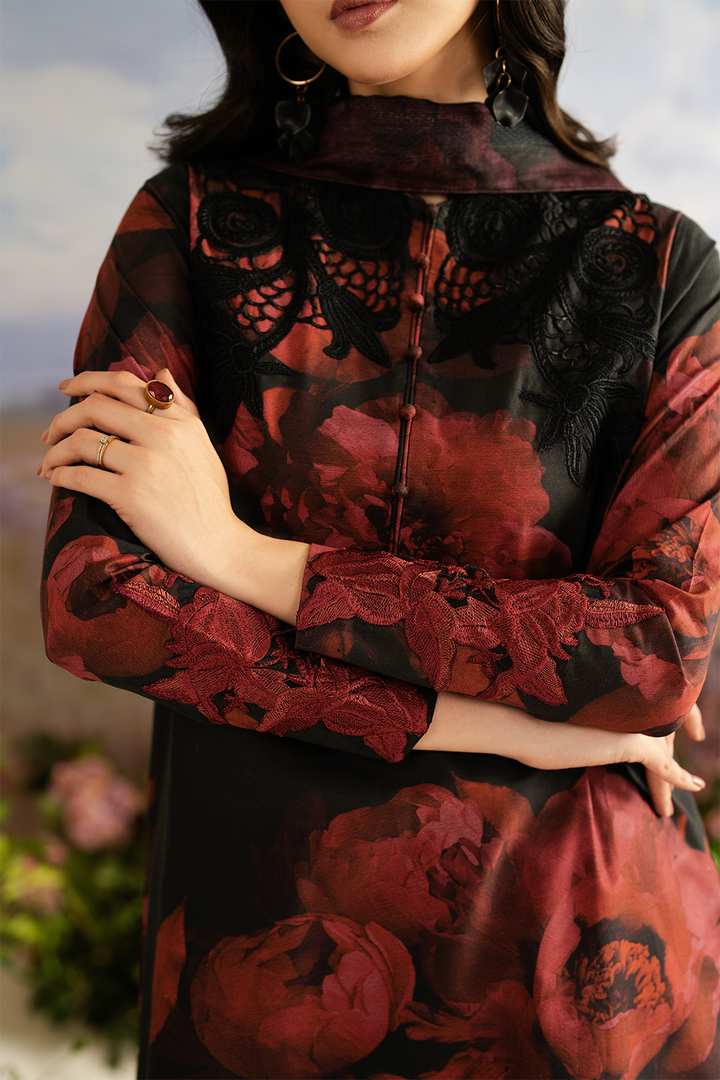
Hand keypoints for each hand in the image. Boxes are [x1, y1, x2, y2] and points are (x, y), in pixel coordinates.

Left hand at [38, 368, 308, 620]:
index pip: (123, 384)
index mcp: (179, 420)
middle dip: (62, 417)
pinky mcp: (130, 496)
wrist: (219, 545)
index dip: (86, 381)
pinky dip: (60, 475)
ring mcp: (145, 465)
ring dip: (55, 451)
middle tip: (50, 434)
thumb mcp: (202, 444)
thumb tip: (162, 371)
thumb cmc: (209, 498)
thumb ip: (182, 406)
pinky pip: (81, 476)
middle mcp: (162, 435)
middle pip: (94, 407)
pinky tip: (57, 480)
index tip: (66, 389)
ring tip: (49, 463)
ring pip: (81, 440)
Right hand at [419, 693, 704, 815]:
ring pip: (662, 750)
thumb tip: (574, 731)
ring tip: (683, 789)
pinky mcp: (631, 742)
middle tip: (681, 776)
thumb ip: (584, 724)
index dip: (660, 730)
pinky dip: (679, 778)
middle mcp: (626, 704)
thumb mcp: (563, 723)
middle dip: (669, 754)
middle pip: (659, 731)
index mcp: (611, 696)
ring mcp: (631, 722)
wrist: (524, 727)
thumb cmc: (530, 723)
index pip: (646, 713)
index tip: (668, 744)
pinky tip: (693, 786)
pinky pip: (663, 765)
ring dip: (672, 772)